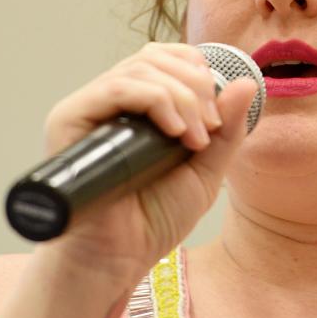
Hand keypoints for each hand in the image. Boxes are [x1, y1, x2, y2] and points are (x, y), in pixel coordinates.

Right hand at [38, 42, 257, 283]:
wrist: (119, 259)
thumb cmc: (154, 219)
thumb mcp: (206, 170)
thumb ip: (227, 129)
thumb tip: (248, 82)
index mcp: (139, 106)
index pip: (166, 58)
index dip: (198, 72)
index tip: (217, 118)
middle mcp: (110, 102)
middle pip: (156, 57)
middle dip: (196, 86)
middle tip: (210, 129)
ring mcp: (88, 109)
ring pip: (140, 69)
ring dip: (182, 98)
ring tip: (195, 140)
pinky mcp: (68, 121)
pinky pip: (114, 88)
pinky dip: (154, 100)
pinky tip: (174, 132)